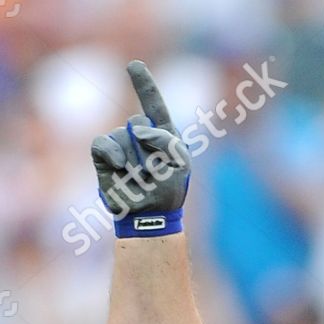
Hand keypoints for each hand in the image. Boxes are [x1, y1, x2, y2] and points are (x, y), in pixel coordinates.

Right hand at [91, 61, 190, 238]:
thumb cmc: (168, 190)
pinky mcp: (104, 155)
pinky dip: (112, 153)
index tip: (134, 66)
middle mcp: (138, 135)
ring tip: (141, 178)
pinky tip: (121, 167)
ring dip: (134, 159)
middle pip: (138, 123)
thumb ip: (167, 139)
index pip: (153, 104)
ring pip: (122, 136)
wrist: (150, 216)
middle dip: (149, 148)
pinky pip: (102, 143)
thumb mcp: (180, 162)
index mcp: (162, 133)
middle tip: (155, 172)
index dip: (143, 85)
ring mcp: (120, 144)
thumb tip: (137, 129)